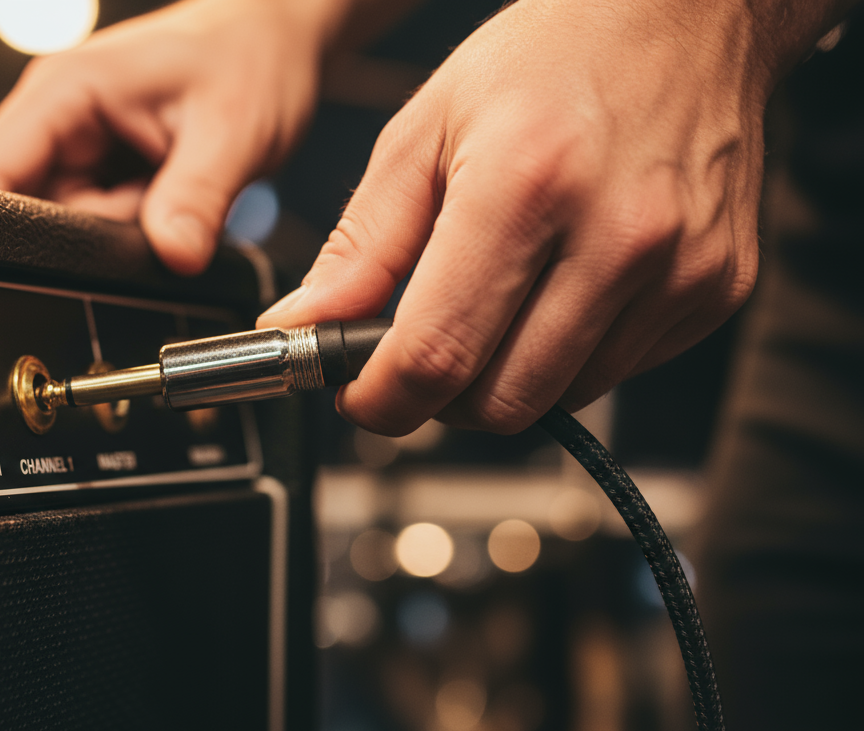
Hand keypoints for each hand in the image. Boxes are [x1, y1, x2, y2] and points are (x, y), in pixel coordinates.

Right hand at [0, 0, 333, 274]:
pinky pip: (101, 222)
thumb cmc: (250, 55)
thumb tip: (174, 256)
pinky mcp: (103, 166)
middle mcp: (59, 114)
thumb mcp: (231, 131)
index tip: (39, 268)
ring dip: (121, 231)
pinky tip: (168, 196)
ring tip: (171, 189)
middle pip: (30, 212)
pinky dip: (136, 226)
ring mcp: (79, 143)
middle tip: (155, 206)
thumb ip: (196, 197)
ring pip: (69, 226)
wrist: (275, 42)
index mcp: (65, 90)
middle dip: (91, 236)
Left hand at [258, 0, 826, 434]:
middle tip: (418, 353)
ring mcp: (680, 269)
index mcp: (525, 185)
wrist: (689, 15)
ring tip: (493, 308)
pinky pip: (615, 375)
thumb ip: (362, 245)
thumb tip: (304, 327)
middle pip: (499, 402)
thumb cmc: (551, 58)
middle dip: (438, 399)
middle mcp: (617, 235)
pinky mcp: (718, 290)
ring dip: (503, 380)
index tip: (359, 397)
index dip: (382, 399)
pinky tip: (559, 293)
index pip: (438, 353)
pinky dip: (567, 358)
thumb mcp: (425, 132)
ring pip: (557, 400)